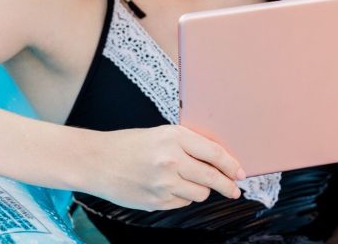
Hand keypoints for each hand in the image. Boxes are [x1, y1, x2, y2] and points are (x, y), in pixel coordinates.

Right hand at [88, 125, 244, 210]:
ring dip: (201, 190)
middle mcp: (171, 160)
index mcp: (175, 138)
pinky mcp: (156, 201)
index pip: (215, 154)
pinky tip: (169, 187)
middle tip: (234, 189)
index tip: (241, 173)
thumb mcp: (163, 134)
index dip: (232, 165)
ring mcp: (163, 183)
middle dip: (227, 185)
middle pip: (212, 177)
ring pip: (200, 193)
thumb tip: (221, 161)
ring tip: (186, 180)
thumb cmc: (131, 145)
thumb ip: (191, 145)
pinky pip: (183, 202)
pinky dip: (182, 197)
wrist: (97, 161)